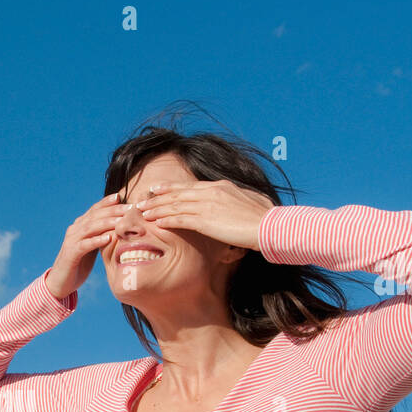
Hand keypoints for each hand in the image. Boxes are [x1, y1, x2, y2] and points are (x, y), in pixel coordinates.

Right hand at [45, 193, 128, 298]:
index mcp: (80, 225)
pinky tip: (108, 238)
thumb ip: (101, 235)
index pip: (95, 209)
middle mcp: (75, 229)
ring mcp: (72, 241)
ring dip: (107, 222)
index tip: (123, 197)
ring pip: (91, 227)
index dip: (108, 202)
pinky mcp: (71, 254)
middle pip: (95, 215)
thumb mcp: (92, 247)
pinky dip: (96, 240)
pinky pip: (85, 245)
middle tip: (130, 209)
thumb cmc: (79, 264)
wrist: (60, 282)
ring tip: (122, 221)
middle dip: (113, 210)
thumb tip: (121, 227)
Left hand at [135, 180, 273, 251]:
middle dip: (158, 197)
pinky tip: (156, 223)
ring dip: (157, 209)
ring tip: (143, 213)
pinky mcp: (206, 220)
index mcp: (220, 186)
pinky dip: (167, 220)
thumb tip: (235, 201)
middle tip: (142, 200)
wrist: (269, 225)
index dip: (172, 188)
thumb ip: (235, 199)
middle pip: (178, 193)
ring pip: (175, 205)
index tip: (158, 189)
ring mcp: (207, 205)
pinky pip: (181, 219)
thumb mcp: (248, 201)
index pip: (190, 186)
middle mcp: (211, 192)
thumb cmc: (263, 217)